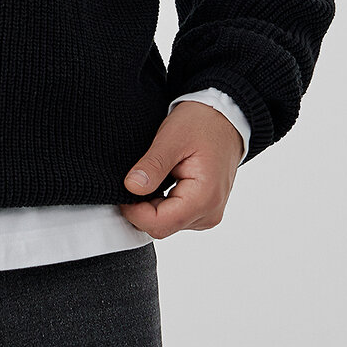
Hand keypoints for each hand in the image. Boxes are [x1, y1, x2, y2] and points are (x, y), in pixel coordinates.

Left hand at [118, 101, 243, 238]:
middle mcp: (209, 213)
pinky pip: (175, 216)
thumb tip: (132, 187)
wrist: (224, 119)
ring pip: (167, 224)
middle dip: (140, 209)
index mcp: (204, 198)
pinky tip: (157, 184)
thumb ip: (153, 165)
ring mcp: (208, 213)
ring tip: (148, 177)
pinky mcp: (204, 210)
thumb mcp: (172, 138)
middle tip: (130, 180)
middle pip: (163, 227)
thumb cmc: (201, 124)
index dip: (134, 212)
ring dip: (150, 207)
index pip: (160, 223)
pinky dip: (160, 204)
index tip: (121, 190)